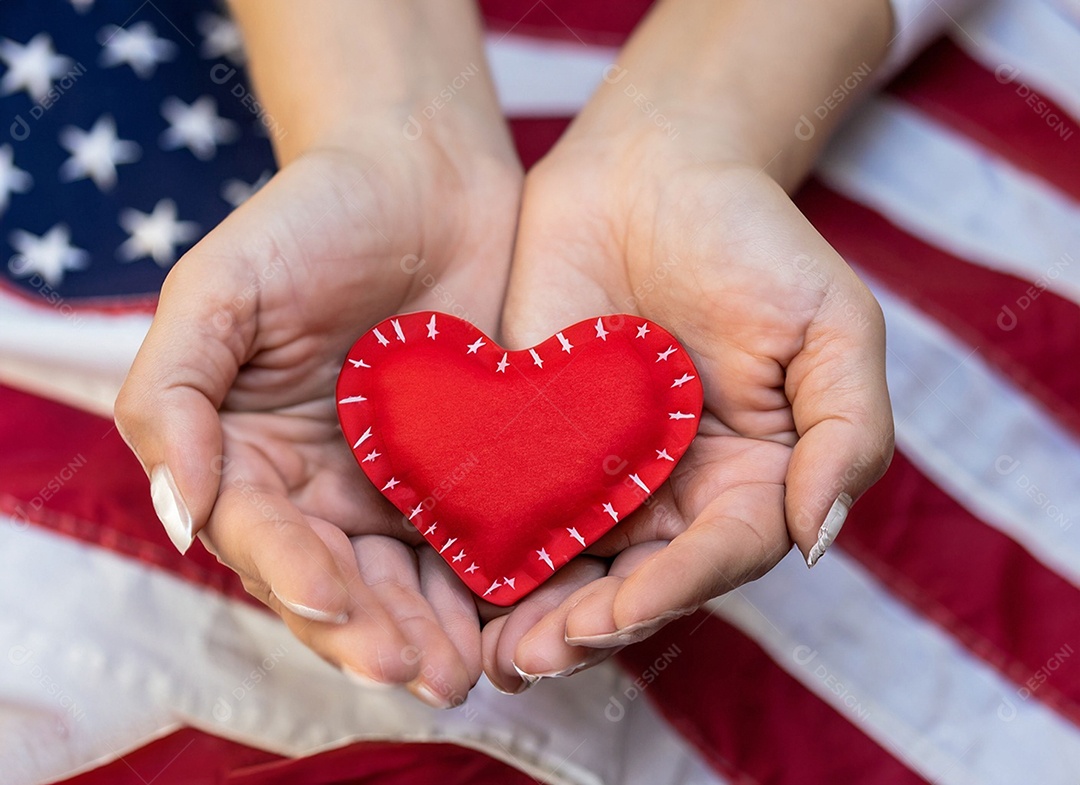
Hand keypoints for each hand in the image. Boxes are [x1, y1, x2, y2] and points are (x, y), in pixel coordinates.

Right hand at [115, 126, 520, 705]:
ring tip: (461, 671)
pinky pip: (469, 539)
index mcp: (246, 452)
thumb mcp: (218, 287)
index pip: (259, 535)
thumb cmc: (310, 216)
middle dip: (369, 629)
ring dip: (426, 629)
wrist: (424, 175)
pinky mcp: (462, 471)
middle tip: (416, 670)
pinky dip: (483, 584)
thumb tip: (175, 509)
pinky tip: (508, 615)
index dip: (290, 574)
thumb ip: (172, 393)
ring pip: (401, 578)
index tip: (333, 599)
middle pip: (334, 578)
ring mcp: (391, 483)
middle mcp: (315, 483)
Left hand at [483, 130, 892, 690]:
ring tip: (493, 655)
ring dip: (533, 615)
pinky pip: (512, 506)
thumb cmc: (755, 240)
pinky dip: (488, 551)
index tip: (618, 614)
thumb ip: (845, 433)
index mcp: (751, 480)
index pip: (716, 559)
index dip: (670, 593)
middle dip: (588, 628)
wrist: (652, 172)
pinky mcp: (535, 441)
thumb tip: (817, 541)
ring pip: (570, 566)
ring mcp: (600, 472)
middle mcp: (674, 492)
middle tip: (533, 659)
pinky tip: (454, 584)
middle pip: (636, 584)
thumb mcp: (832, 327)